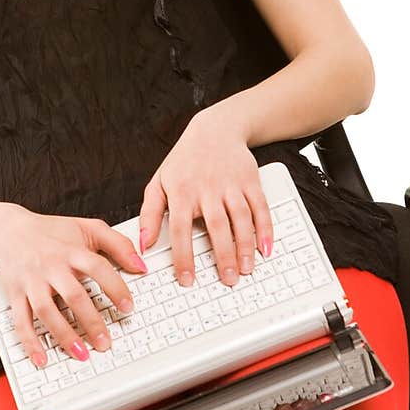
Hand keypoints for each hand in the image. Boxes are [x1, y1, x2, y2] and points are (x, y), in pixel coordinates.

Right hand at [0, 206, 147, 366]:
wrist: (6, 229)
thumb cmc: (50, 231)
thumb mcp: (87, 227)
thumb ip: (118, 243)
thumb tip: (141, 265)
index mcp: (71, 251)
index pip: (97, 268)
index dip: (114, 288)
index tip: (127, 307)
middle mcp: (50, 267)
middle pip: (73, 295)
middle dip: (91, 322)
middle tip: (106, 343)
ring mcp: (31, 282)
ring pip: (47, 312)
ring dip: (64, 336)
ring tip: (81, 355)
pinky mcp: (15, 294)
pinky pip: (20, 321)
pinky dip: (29, 342)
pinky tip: (41, 358)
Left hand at [138, 101, 273, 287]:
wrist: (215, 129)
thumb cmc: (184, 161)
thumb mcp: (159, 183)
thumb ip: (149, 214)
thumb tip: (143, 244)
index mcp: (181, 192)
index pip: (180, 230)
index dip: (183, 257)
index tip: (187, 279)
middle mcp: (207, 188)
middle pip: (217, 227)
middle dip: (223, 256)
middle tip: (227, 280)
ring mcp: (231, 184)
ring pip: (241, 219)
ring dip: (245, 246)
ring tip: (246, 269)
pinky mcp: (251, 181)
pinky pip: (260, 207)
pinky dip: (265, 229)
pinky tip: (265, 248)